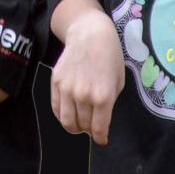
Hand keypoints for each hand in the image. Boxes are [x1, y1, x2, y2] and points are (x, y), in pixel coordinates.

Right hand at [50, 9, 124, 145]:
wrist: (90, 33)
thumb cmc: (110, 56)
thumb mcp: (118, 81)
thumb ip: (110, 102)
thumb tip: (100, 120)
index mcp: (103, 97)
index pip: (99, 129)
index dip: (101, 138)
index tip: (102, 140)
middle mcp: (83, 95)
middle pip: (83, 126)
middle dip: (89, 130)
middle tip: (92, 127)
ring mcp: (67, 89)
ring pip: (67, 121)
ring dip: (74, 126)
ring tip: (79, 123)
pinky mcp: (56, 82)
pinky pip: (56, 108)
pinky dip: (61, 115)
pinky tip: (69, 113)